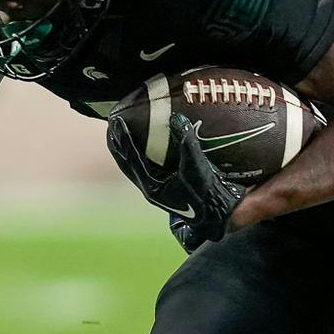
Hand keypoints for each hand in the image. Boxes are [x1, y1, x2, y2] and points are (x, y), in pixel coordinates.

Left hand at [106, 111, 244, 250]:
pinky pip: (152, 166)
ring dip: (130, 149)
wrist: (221, 214)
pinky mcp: (169, 186)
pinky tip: (151, 142)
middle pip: (129, 163)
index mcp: (152, 187)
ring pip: (138, 166)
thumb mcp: (197, 167)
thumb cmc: (208, 194)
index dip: (123, 140)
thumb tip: (177, 118)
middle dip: (120, 145)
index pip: (132, 160)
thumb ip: (187, 142)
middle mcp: (152, 188)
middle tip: (112, 125)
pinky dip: (147, 153)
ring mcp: (160, 188)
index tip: (116, 122)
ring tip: (124, 132)